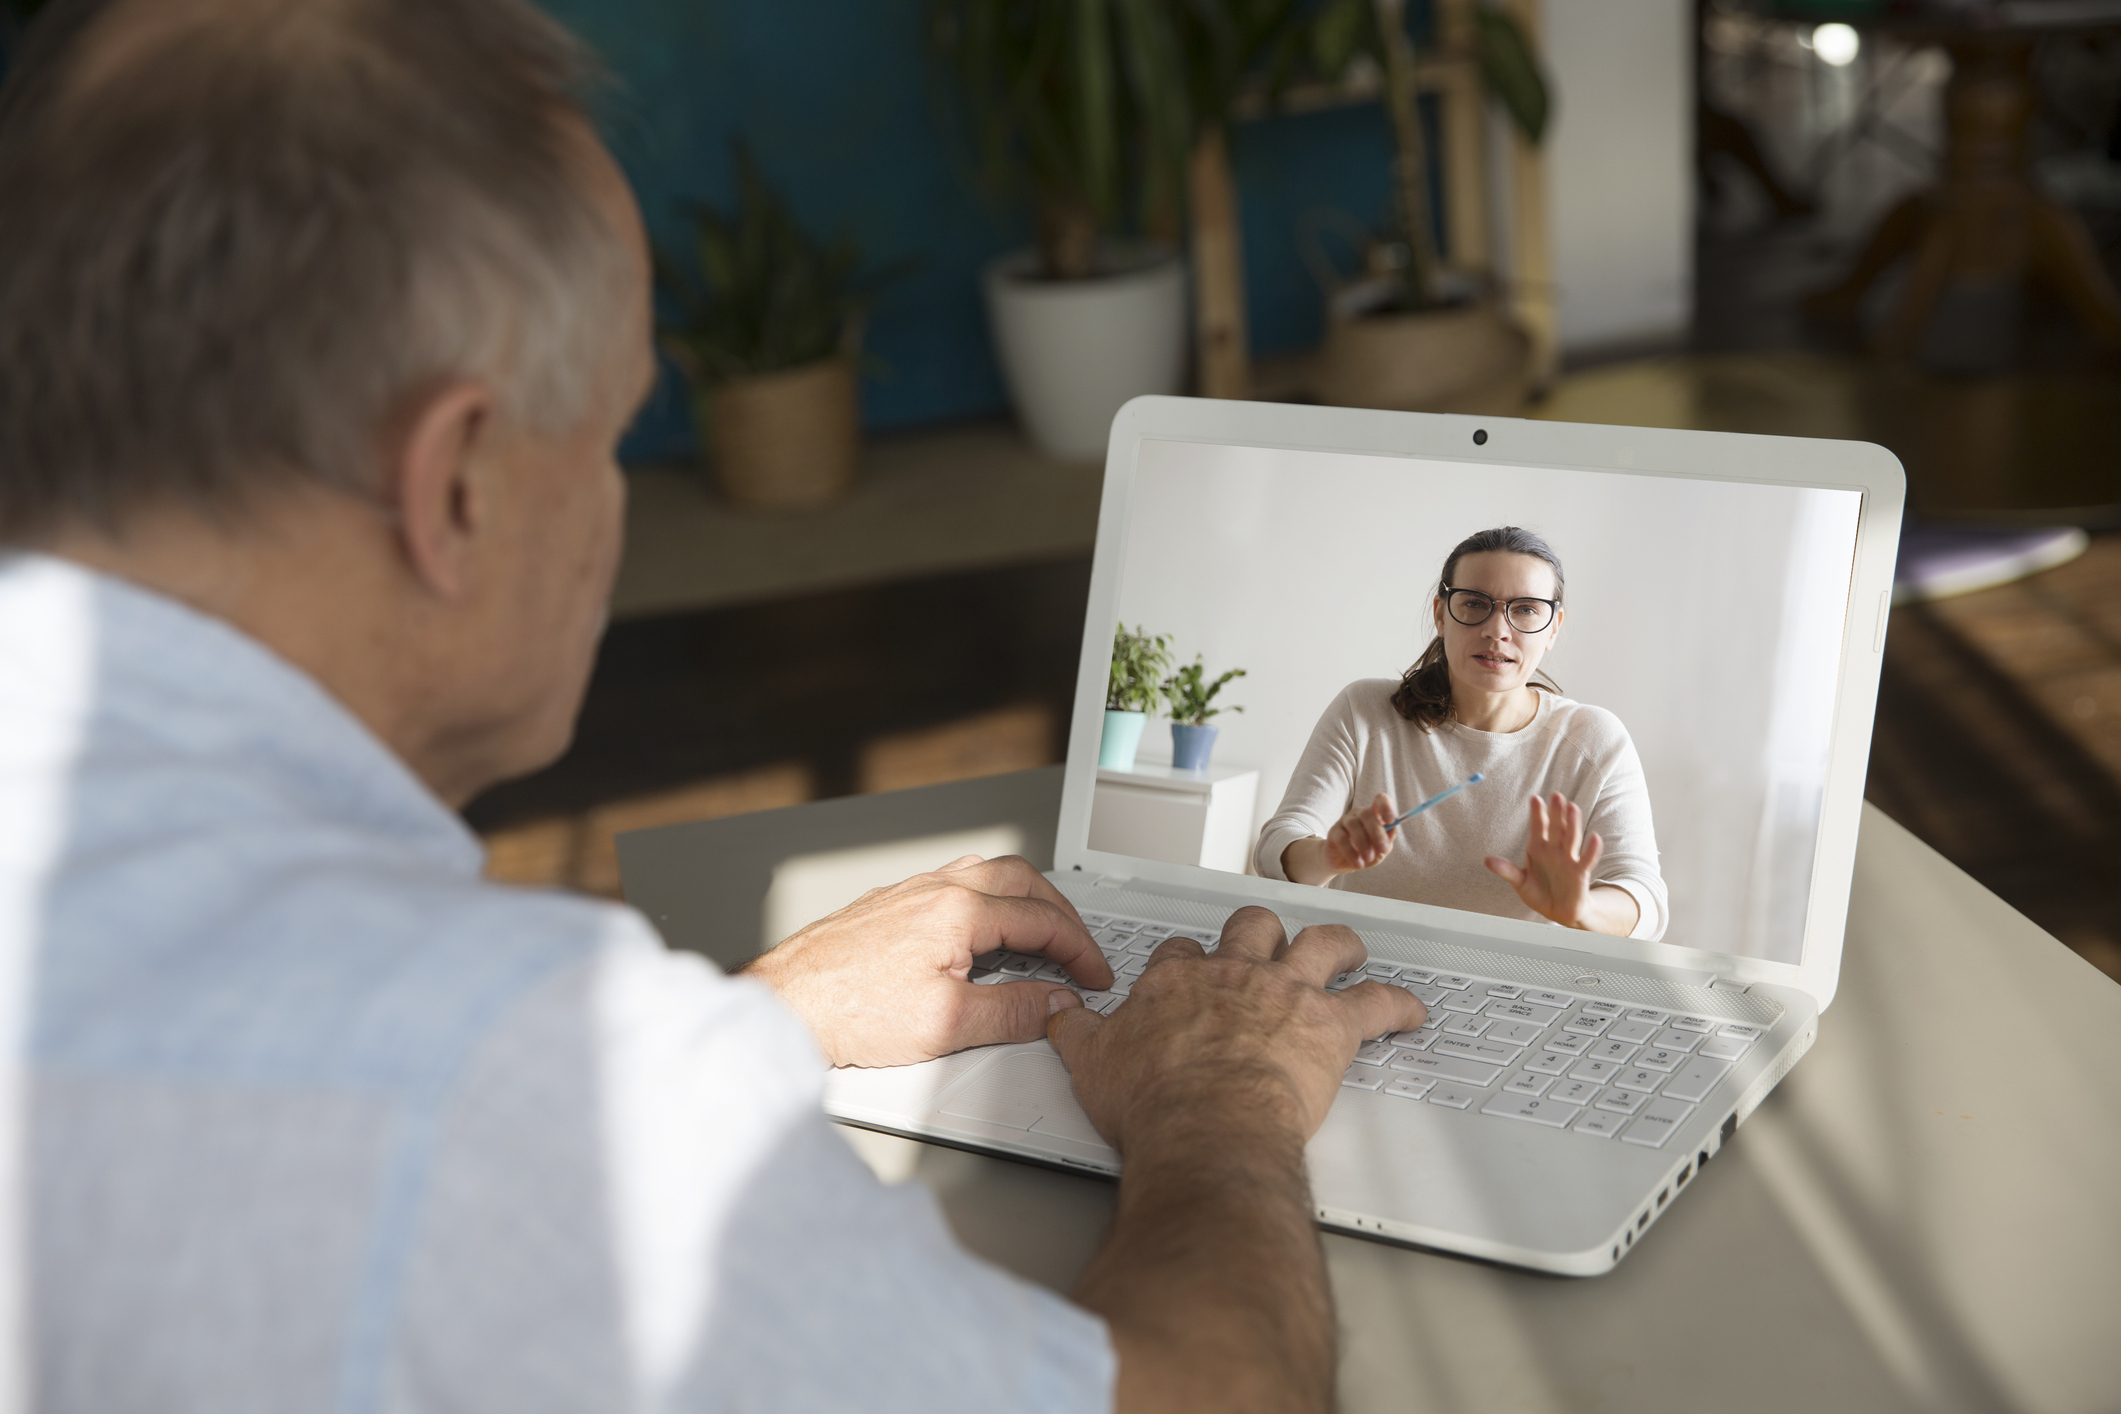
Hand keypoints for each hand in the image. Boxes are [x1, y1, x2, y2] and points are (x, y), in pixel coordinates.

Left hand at [743, 854, 1111, 1068]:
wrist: (786, 1004)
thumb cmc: (848, 1011)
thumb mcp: (946, 1025)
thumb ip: (1013, 1012)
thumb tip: (1057, 1004)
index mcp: (958, 911)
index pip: (1042, 919)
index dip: (1080, 950)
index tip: (1095, 975)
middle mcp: (936, 889)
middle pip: (1022, 881)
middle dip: (1061, 914)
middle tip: (1080, 949)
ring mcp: (911, 892)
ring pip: (988, 874)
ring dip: (1025, 899)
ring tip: (1043, 932)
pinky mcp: (890, 905)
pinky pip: (957, 884)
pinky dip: (990, 900)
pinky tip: (984, 929)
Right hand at [1046, 906, 1423, 1152]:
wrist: (1205, 1130)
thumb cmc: (1155, 1103)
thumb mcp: (1090, 1064)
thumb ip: (1075, 1035)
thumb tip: (1056, 1018)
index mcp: (1177, 982)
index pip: (1183, 952)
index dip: (1190, 959)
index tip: (1192, 968)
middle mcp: (1234, 976)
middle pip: (1253, 928)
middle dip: (1263, 930)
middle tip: (1270, 938)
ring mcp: (1286, 995)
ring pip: (1322, 946)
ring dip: (1340, 945)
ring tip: (1351, 949)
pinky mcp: (1331, 1027)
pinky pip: (1378, 1005)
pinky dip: (1399, 1005)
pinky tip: (1412, 1009)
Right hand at [1322, 792, 1397, 873]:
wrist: (1342, 863)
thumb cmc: (1365, 853)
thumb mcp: (1380, 850)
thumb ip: (1388, 840)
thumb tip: (1393, 829)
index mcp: (1374, 814)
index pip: (1380, 800)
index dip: (1386, 807)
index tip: (1391, 821)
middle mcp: (1359, 814)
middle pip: (1367, 814)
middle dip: (1377, 832)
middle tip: (1383, 849)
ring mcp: (1344, 821)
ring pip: (1353, 825)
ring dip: (1363, 843)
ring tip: (1368, 859)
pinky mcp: (1333, 832)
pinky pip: (1342, 838)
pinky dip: (1351, 852)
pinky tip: (1358, 864)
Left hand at [1484, 792, 1616, 930]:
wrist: (1557, 911)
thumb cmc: (1538, 892)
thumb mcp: (1519, 882)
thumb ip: (1506, 870)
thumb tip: (1486, 860)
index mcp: (1538, 848)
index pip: (1538, 827)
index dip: (1537, 814)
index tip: (1535, 799)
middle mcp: (1554, 850)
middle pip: (1556, 828)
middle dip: (1556, 813)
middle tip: (1556, 796)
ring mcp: (1568, 859)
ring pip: (1571, 838)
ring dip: (1572, 824)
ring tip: (1572, 807)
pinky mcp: (1580, 873)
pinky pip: (1586, 859)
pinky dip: (1591, 850)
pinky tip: (1595, 837)